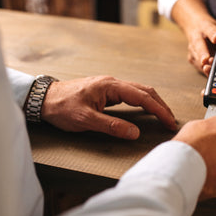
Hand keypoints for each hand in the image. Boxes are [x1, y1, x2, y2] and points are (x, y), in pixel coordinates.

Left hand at [41, 76, 176, 139]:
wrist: (44, 98)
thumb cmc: (61, 107)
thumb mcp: (85, 120)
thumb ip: (111, 126)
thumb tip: (134, 132)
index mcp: (110, 86)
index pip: (142, 96)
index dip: (158, 110)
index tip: (168, 121)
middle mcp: (112, 82)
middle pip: (144, 90)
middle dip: (160, 105)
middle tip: (170, 121)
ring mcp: (109, 85)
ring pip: (138, 91)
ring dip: (152, 102)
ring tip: (162, 116)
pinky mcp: (105, 91)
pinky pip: (130, 94)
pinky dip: (142, 101)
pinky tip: (145, 109)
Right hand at [170, 0, 215, 75]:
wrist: (195, 28)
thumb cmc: (210, 29)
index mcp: (205, 27)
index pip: (209, 29)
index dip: (213, 33)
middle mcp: (196, 37)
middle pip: (199, 45)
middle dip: (203, 53)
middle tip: (206, 59)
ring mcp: (192, 48)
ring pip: (196, 57)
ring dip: (203, 64)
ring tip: (208, 68)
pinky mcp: (191, 58)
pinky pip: (197, 65)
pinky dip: (203, 69)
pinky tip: (208, 71)